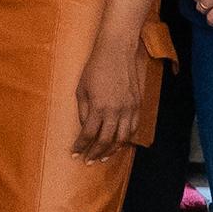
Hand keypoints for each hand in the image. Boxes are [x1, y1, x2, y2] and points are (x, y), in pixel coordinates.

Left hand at [72, 29, 151, 159]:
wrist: (117, 50)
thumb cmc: (96, 67)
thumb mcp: (81, 88)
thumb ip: (82, 110)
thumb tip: (84, 127)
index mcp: (98, 107)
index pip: (88, 134)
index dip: (80, 146)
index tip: (75, 153)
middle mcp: (115, 111)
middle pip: (105, 141)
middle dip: (95, 153)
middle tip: (89, 160)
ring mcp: (129, 109)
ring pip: (122, 138)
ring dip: (112, 150)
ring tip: (103, 157)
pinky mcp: (137, 105)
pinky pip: (133, 128)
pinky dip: (125, 139)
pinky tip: (118, 143)